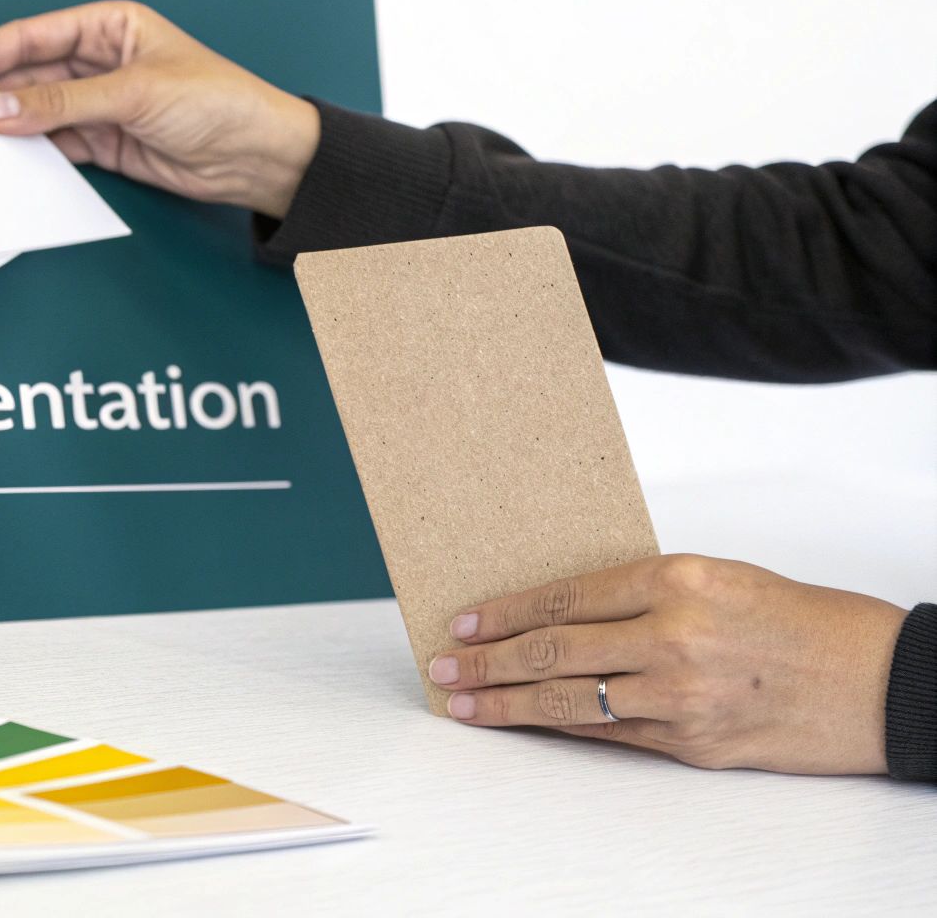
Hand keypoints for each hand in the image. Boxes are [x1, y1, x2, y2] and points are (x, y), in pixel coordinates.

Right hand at [0, 1, 318, 217]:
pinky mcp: (104, 143)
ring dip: (9, 126)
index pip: (38, 35)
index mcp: (110, 26)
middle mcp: (100, 62)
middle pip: (31, 74)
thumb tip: (0, 109)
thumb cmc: (217, 102)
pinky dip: (31, 153)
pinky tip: (6, 160)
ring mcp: (100, 104)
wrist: (257, 157)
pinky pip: (55, 144)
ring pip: (38, 112)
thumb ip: (62, 104)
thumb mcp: (134, 93)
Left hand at [432, 554, 907, 773]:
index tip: (464, 620)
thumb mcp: (720, 578)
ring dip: (506, 704)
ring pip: (569, 700)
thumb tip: (563, 610)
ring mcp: (680, 696)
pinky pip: (608, 735)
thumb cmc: (800, 620)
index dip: (504, 612)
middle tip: (443, 665)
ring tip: (463, 702)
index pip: (565, 596)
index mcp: (677, 579)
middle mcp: (673, 636)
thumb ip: (644, 593)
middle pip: (553, 650)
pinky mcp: (692, 743)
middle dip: (487, 661)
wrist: (877, 682)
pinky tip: (525, 725)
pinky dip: (560, 730)